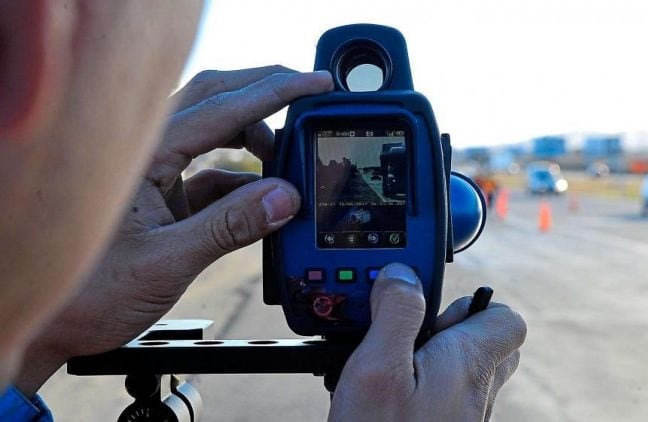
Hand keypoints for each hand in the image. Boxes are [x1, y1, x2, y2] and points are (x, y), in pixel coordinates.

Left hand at [14, 66, 333, 394]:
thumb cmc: (90, 293)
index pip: (222, 107)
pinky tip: (261, 195)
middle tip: (308, 94)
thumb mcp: (167, 261)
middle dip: (265, 91)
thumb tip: (284, 197)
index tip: (315, 84)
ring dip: (253, 136)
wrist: (54, 324)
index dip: (276, 93)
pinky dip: (241, 177)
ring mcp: (153, 171)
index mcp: (143, 155)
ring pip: (213, 130)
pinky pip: (210, 170)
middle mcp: (146, 152)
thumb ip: (229, 227)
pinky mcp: (160, 194)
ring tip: (283, 156)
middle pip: (215, 98)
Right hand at [329, 263, 526, 421]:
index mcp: (469, 364)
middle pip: (490, 343)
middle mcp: (476, 391)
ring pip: (467, 370)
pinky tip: (388, 394)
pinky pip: (448, 395)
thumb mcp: (379, 367)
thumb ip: (398, 314)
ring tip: (391, 363)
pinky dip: (424, 384)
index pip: (507, 317)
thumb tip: (404, 275)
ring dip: (434, 356)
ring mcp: (464, 416)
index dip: (474, 303)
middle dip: (453, 328)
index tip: (427, 308)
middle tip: (412, 335)